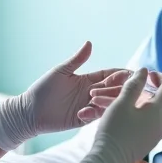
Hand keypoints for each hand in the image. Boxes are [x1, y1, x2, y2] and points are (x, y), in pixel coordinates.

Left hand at [0, 41, 120, 151]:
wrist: (30, 111)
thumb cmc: (43, 89)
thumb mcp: (61, 72)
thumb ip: (77, 60)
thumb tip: (89, 43)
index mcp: (87, 80)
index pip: (108, 75)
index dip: (120, 74)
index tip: (132, 72)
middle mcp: (90, 92)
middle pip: (111, 89)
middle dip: (120, 87)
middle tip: (130, 86)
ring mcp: (88, 106)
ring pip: (106, 103)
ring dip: (110, 100)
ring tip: (114, 98)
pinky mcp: (83, 119)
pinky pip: (95, 115)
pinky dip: (97, 111)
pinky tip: (93, 107)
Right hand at [65, 68, 161, 162]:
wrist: (108, 162)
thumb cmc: (115, 130)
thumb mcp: (122, 103)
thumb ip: (134, 84)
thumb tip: (144, 70)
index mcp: (158, 109)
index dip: (158, 75)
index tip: (144, 75)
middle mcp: (160, 121)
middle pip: (152, 98)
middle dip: (134, 90)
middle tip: (112, 90)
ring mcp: (153, 134)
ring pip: (142, 110)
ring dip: (126, 102)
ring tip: (102, 103)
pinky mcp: (145, 142)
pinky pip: (139, 122)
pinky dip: (128, 115)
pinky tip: (110, 115)